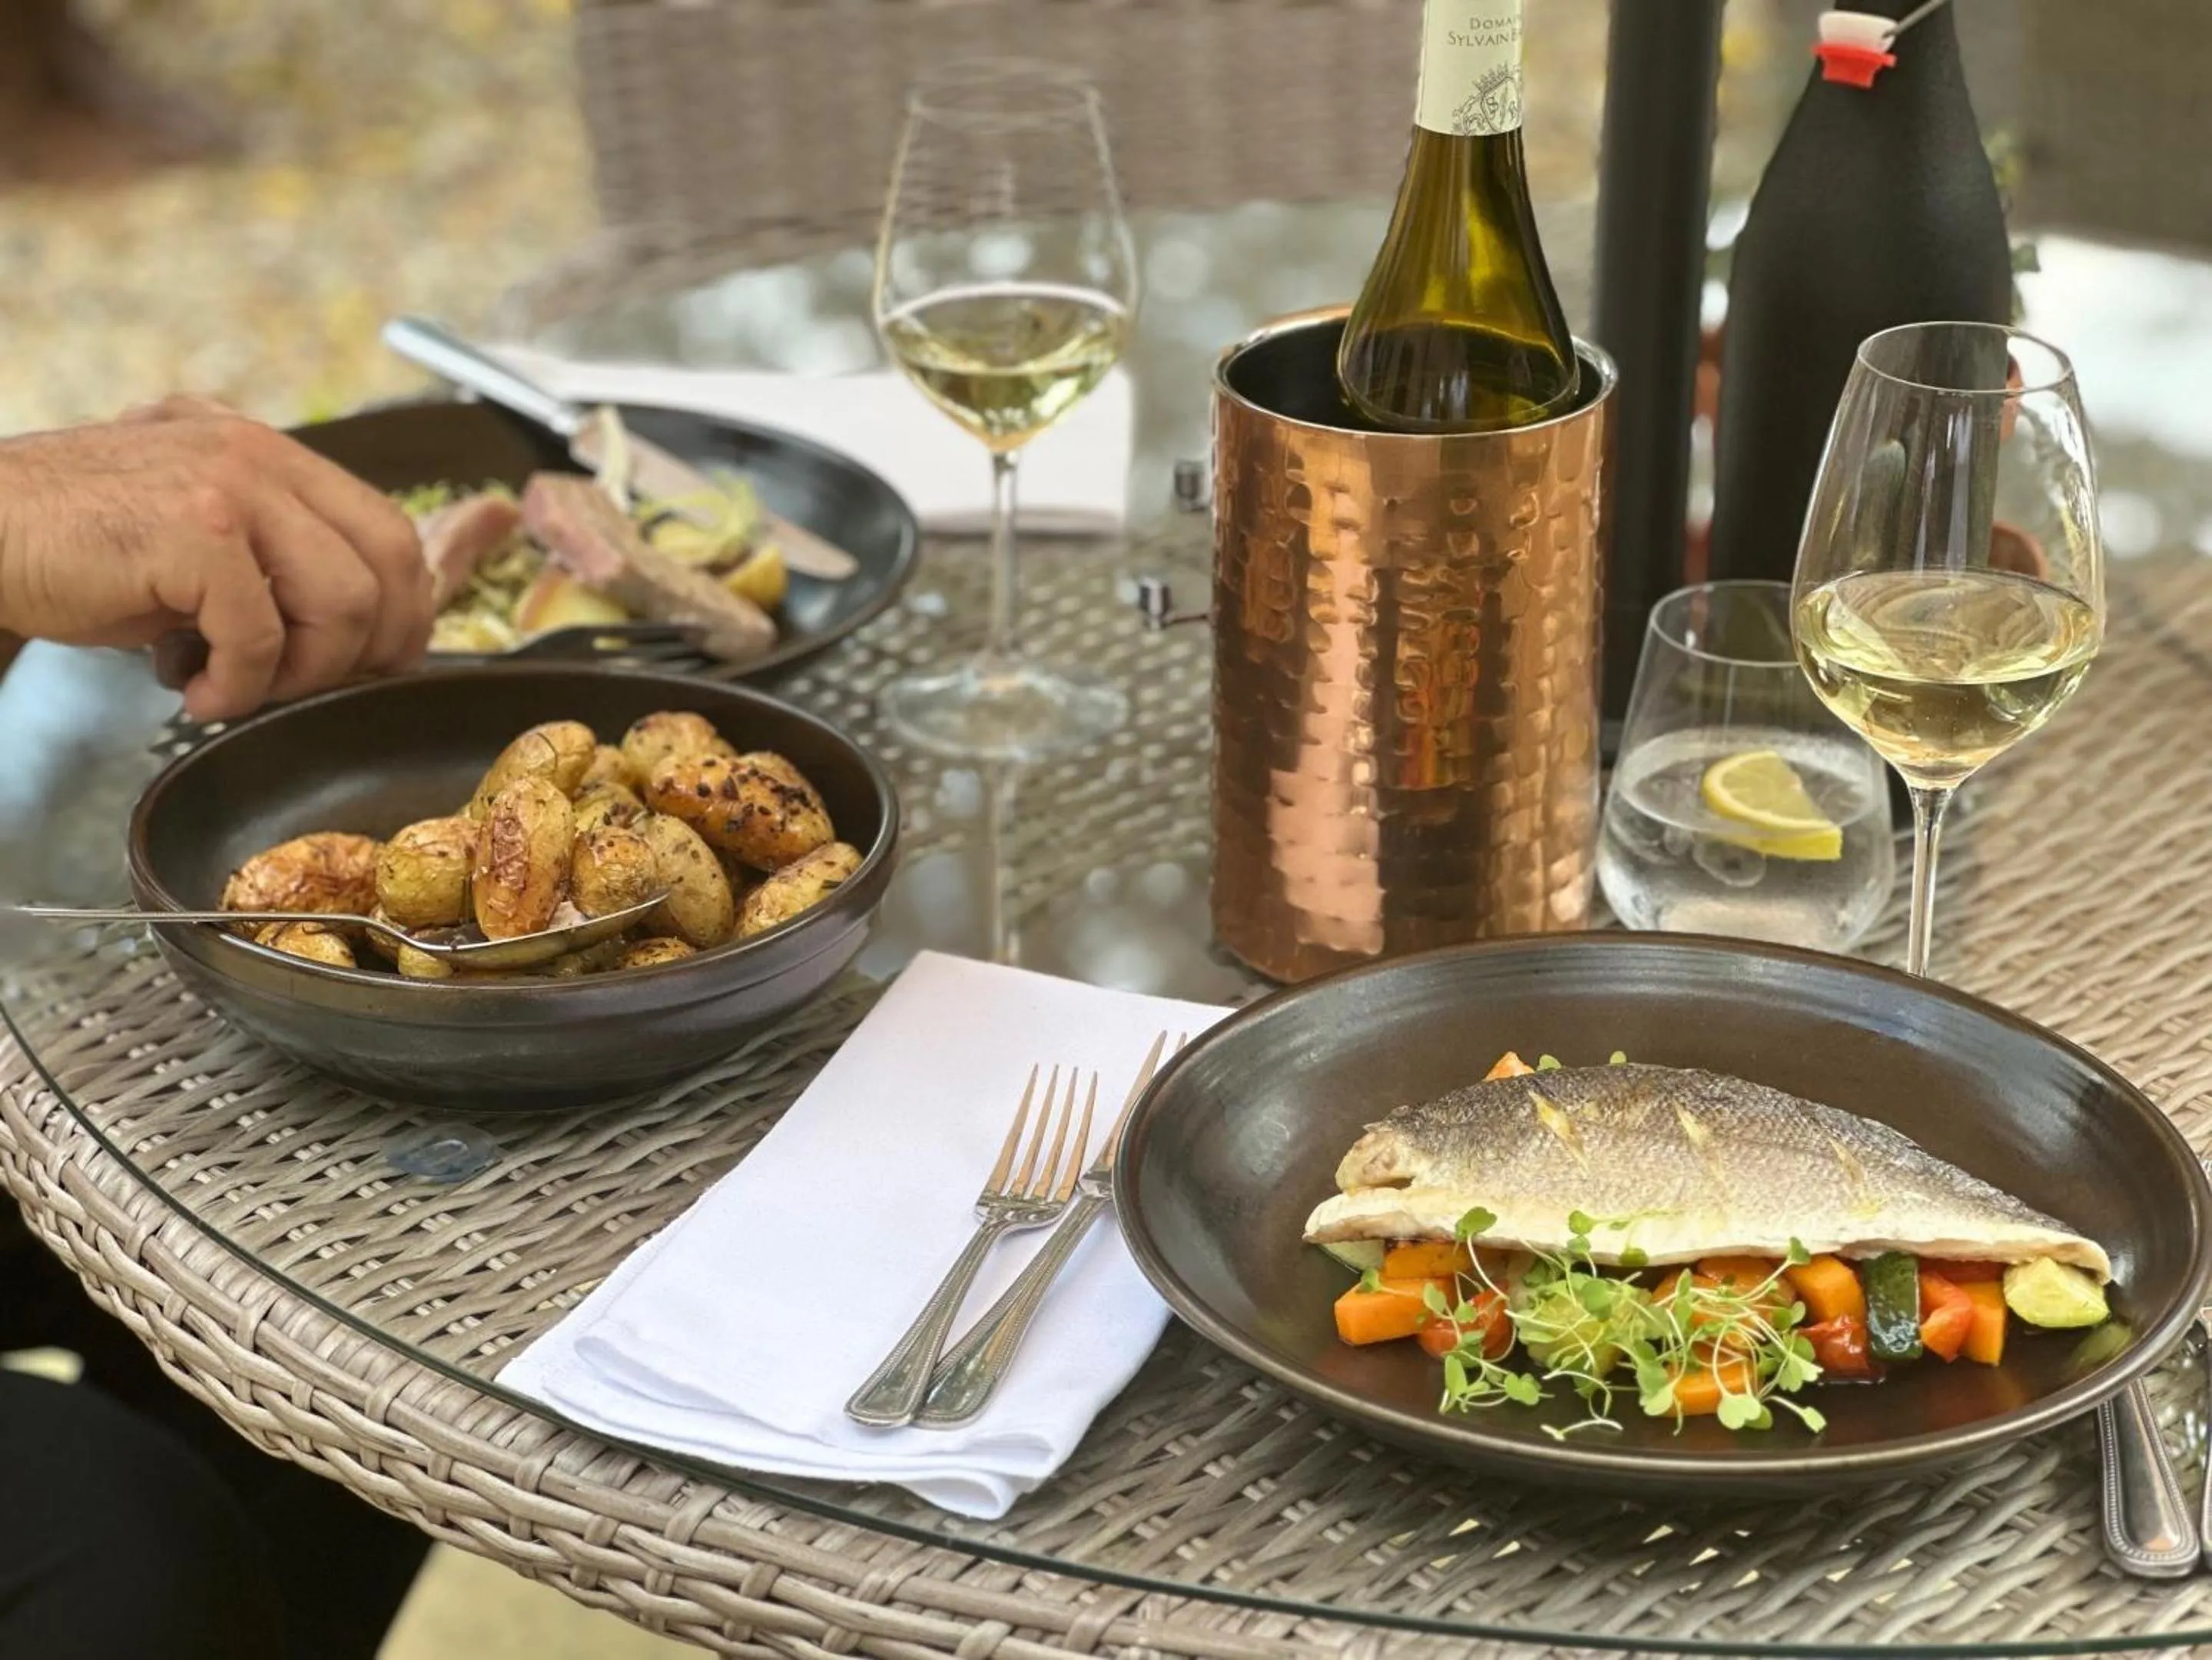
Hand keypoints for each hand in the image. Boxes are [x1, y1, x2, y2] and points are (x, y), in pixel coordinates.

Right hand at [0, 398, 432, 720]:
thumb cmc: (76, 546)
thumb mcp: (195, 536)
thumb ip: (269, 559)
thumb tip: (354, 630)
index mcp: (267, 453)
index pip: (387, 528)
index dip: (406, 607)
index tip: (378, 659)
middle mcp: (259, 455)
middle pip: (389, 561)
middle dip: (371, 645)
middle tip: (313, 685)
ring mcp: (230, 485)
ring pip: (343, 602)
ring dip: (302, 672)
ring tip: (238, 687)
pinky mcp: (194, 531)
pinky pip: (263, 635)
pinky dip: (238, 686)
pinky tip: (193, 690)